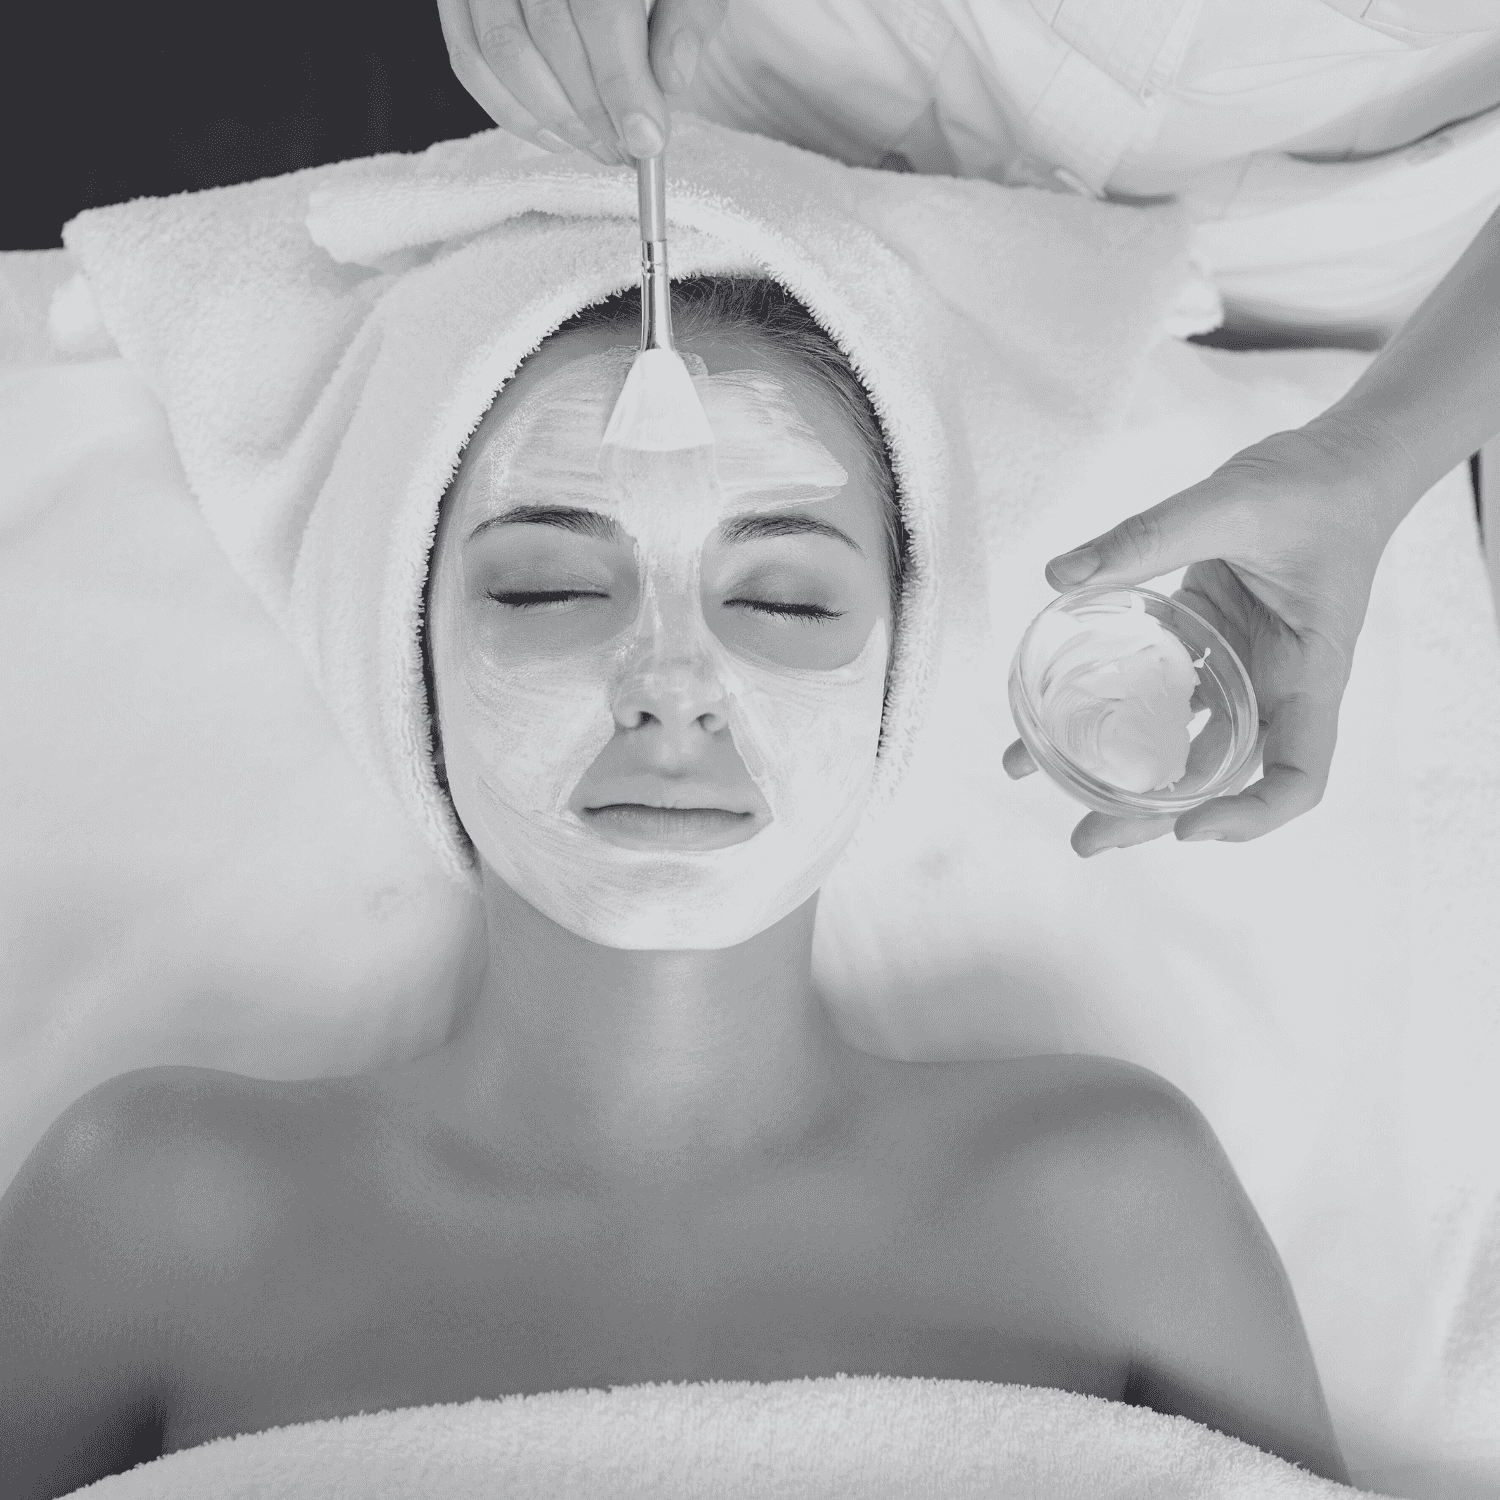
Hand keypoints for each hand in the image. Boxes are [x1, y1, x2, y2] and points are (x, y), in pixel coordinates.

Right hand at [438, 0, 727, 164]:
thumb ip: (689, 15)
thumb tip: (671, 80)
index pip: (598, 9)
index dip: (621, 82)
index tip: (645, 139)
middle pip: (548, 34)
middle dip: (592, 110)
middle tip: (627, 151)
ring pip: (502, 51)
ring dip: (553, 118)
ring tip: (599, 146)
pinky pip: (469, 59)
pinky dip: (510, 110)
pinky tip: (555, 136)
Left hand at [1005, 416, 1417, 856]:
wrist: (1338, 462)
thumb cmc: (1313, 487)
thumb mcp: (1228, 504)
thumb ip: (1145, 538)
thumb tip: (1059, 576)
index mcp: (1309, 673)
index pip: (1298, 775)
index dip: (1249, 816)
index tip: (1188, 827)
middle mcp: (1274, 686)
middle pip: (1219, 777)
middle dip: (1152, 816)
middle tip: (1084, 840)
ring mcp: (1238, 669)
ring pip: (1179, 740)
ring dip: (1118, 766)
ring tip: (1044, 781)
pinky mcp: (1205, 644)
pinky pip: (1156, 689)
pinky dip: (1109, 704)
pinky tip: (1053, 709)